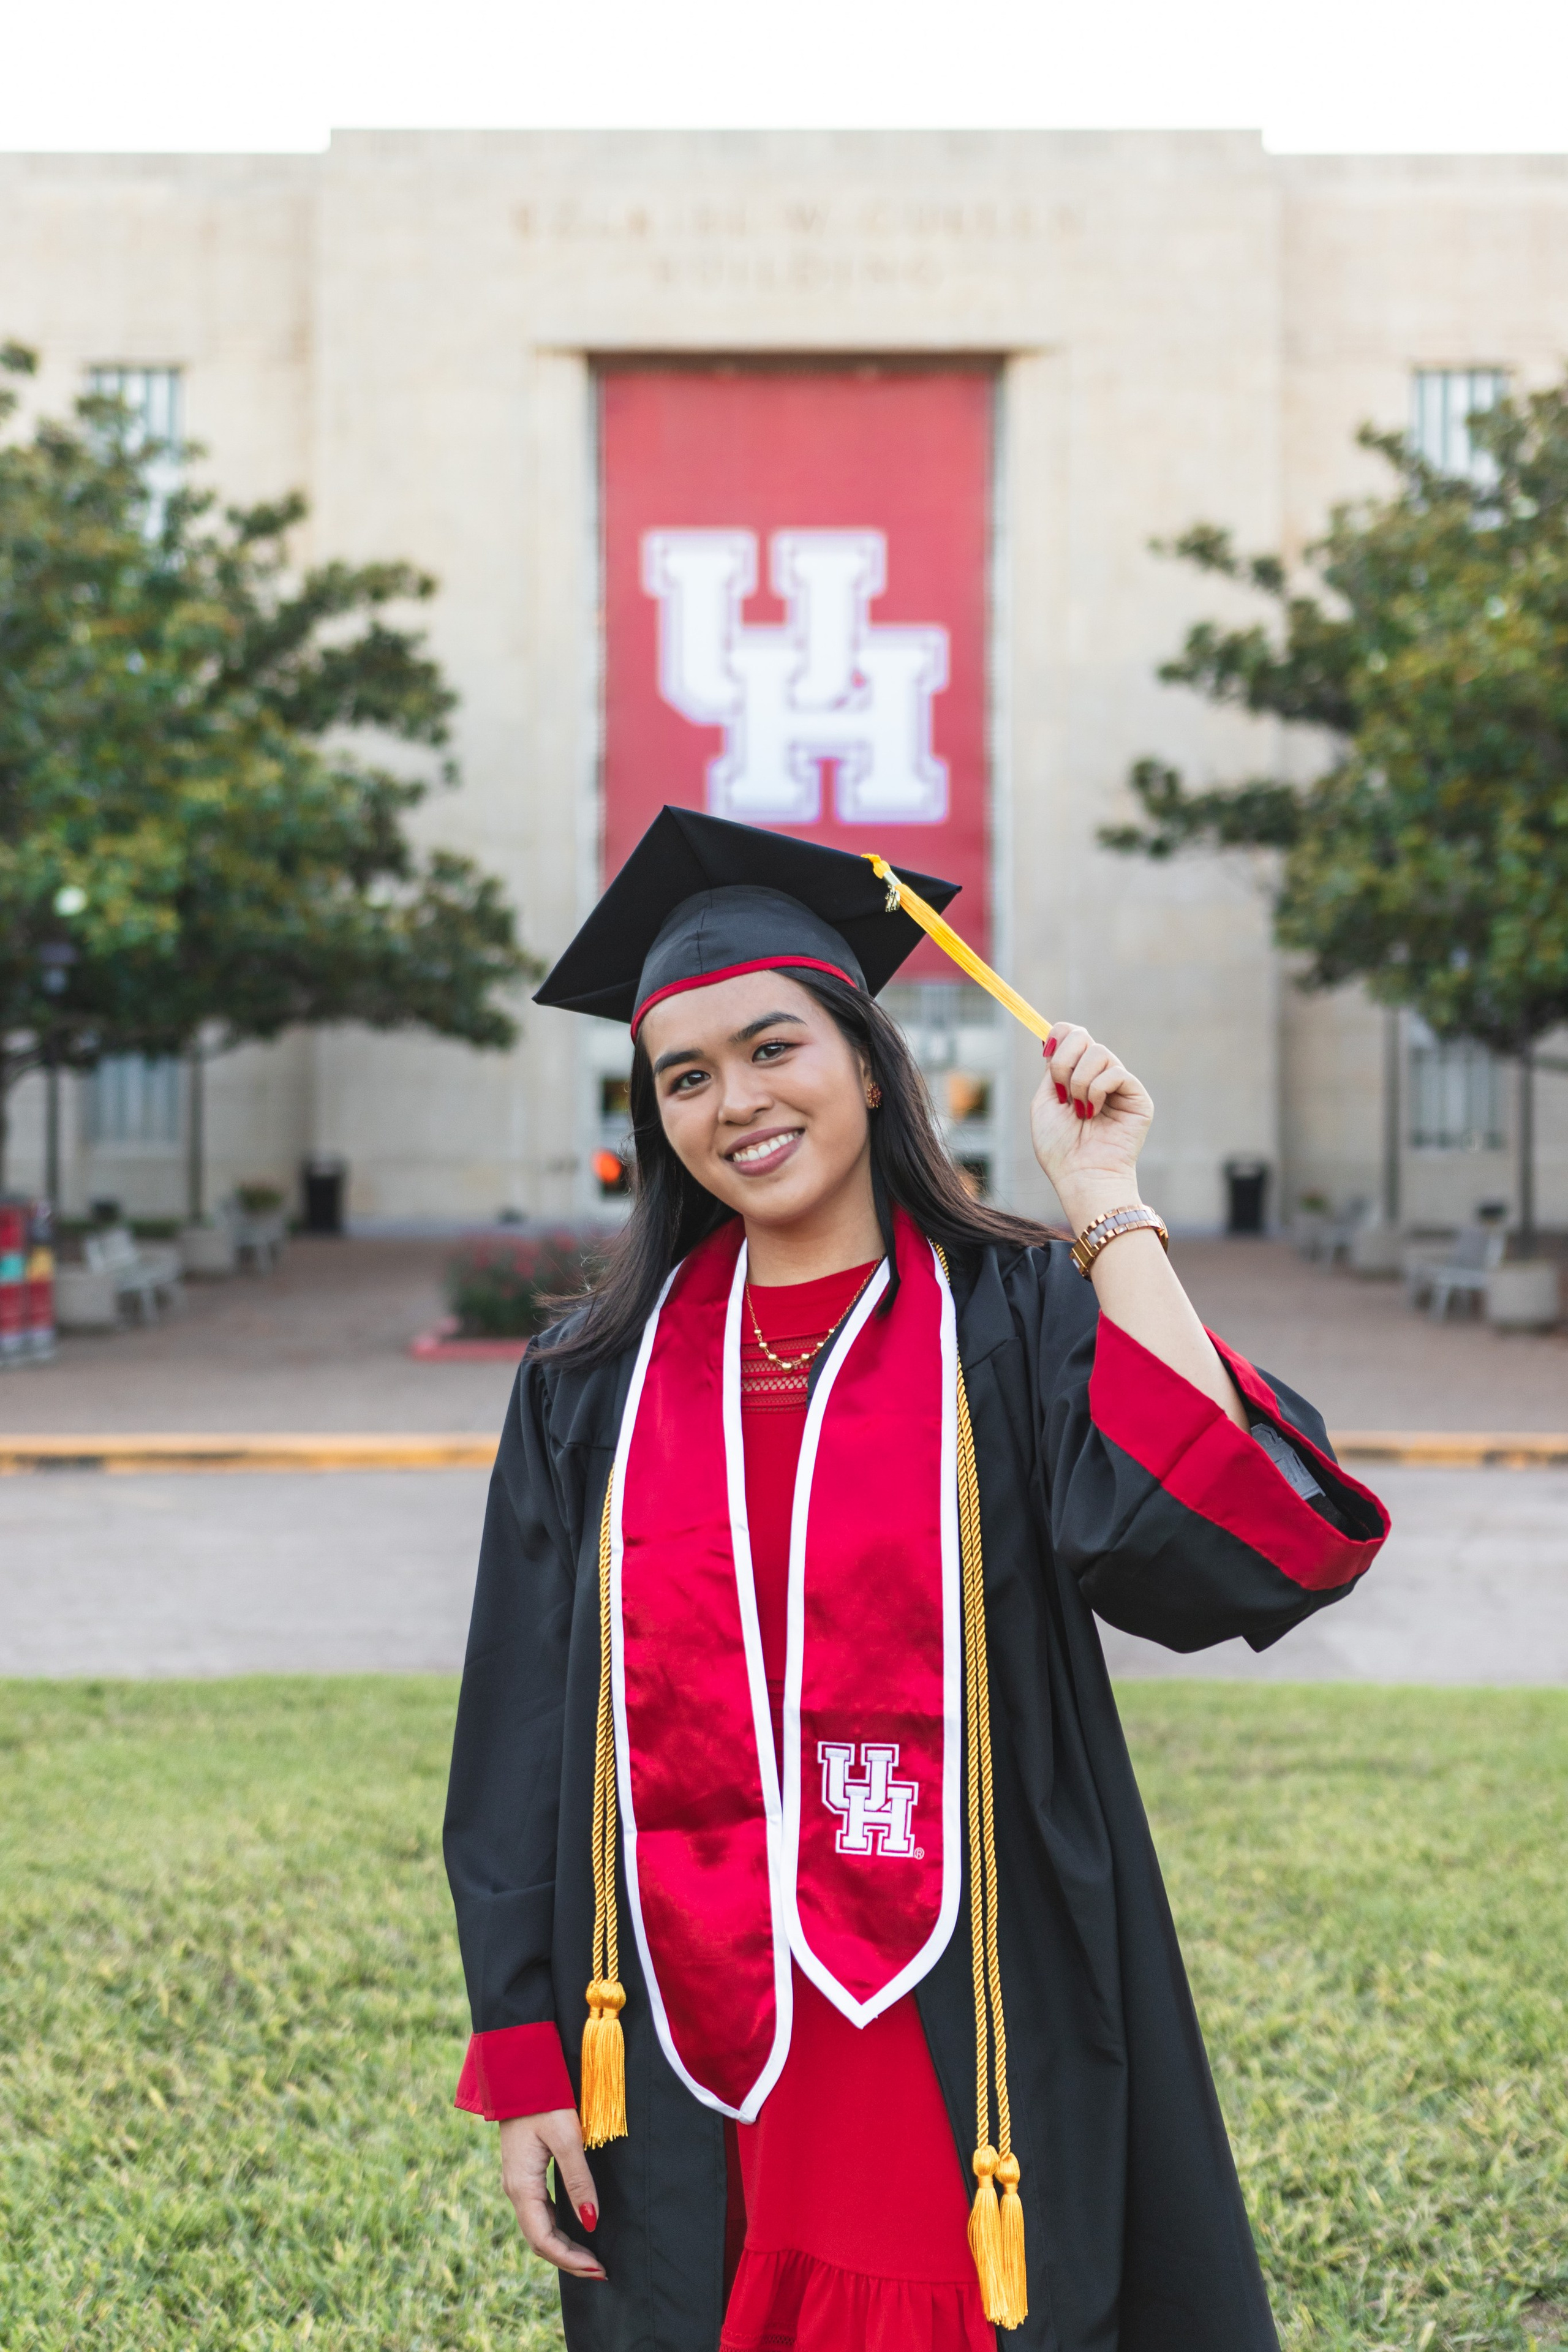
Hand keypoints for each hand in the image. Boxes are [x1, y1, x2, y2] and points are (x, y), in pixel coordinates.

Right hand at [499, 2108, 606, 2279]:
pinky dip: (557, 2228)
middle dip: (568, 2259)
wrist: (519, 2072)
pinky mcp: (523, 2173)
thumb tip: (590, 2221)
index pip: (543, 2240)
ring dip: (563, 2246)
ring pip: (538, 2227)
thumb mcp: (567, 2138)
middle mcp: (515, 2189)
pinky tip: (575, 2229)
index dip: (569, 2260)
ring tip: (590, 2258)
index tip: (597, 2269)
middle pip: (539, 2239)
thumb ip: (578, 2180)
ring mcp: (517, 2182)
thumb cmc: (544, 2100)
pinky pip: (538, 2212)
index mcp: (521, 2186)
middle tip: (600, 2270)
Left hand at [1030, 1023, 1153, 1233]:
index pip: (1071, 1035)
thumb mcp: (1044, 1102)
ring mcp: (1118, 1085)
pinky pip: (1115, 1072)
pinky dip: (1097, 1090)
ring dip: (1079, 1082)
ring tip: (1080, 1110)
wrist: (1080, 1174)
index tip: (1047, 1052)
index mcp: (1075, 1075)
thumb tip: (1054, 1038)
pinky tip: (1093, 1113)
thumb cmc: (1059, 1147)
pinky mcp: (1137, 1096)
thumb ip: (1051, 1070)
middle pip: (1082, 1035)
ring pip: (1098, 1052)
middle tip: (1061, 1091)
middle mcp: (1098, 1075)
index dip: (1059, 1035)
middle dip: (1064, 1060)